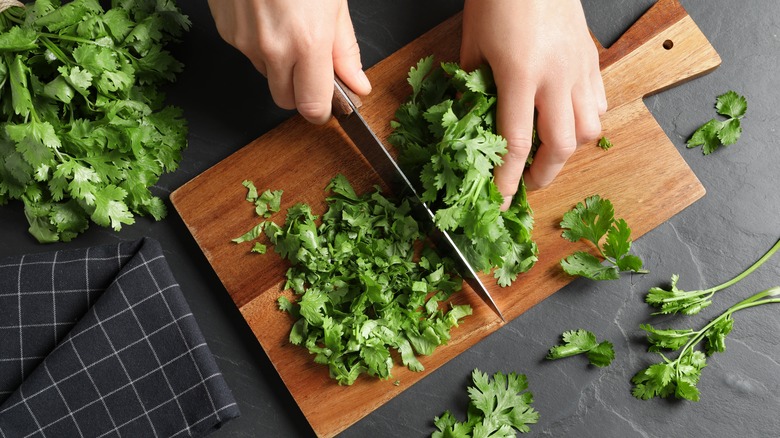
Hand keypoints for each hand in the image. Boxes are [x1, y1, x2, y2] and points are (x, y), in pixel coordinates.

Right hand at [207, 0, 371, 123]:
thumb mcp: (335, 4)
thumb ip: (345, 51)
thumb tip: (357, 85)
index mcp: (306, 43)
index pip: (311, 107)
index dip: (322, 110)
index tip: (330, 103)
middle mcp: (272, 49)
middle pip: (285, 100)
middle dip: (300, 90)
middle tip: (312, 63)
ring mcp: (244, 42)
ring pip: (265, 74)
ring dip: (279, 63)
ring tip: (289, 25)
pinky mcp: (226, 31)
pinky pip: (247, 51)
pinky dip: (260, 43)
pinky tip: (268, 15)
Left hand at [460, 0, 606, 208]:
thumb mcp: (472, 43)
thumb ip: (471, 86)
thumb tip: (468, 119)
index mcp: (520, 74)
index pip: (517, 142)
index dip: (508, 178)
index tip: (501, 200)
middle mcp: (556, 76)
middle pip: (562, 145)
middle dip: (544, 174)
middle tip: (527, 183)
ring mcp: (579, 67)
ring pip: (589, 128)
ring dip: (569, 151)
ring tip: (549, 155)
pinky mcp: (591, 58)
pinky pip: (599, 103)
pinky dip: (585, 122)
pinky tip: (568, 121)